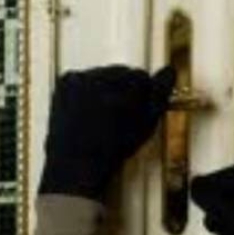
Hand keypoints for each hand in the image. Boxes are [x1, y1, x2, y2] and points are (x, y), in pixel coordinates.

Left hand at [40, 65, 175, 199]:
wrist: (78, 163)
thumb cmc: (114, 147)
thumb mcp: (147, 122)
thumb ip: (160, 92)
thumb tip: (169, 71)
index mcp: (125, 80)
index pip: (141, 76)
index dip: (142, 95)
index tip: (138, 110)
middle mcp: (103, 73)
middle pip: (120, 74)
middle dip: (122, 90)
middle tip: (121, 115)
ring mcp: (80, 77)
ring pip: (100, 77)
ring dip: (103, 91)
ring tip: (103, 117)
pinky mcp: (64, 84)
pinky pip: (80, 81)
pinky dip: (84, 93)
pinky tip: (87, 112)